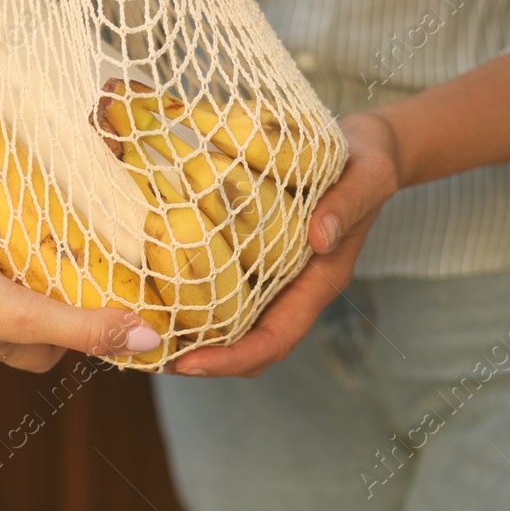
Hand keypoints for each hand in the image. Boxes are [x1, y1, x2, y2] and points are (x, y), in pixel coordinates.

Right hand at [0, 238, 160, 411]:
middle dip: (41, 272)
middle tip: (65, 233)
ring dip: (1, 245)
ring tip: (23, 209)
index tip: (101, 282)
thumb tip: (148, 340)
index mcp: (13, 338)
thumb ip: (84, 326)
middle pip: (26, 298)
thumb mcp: (28, 315)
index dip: (80, 316)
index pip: (59, 336)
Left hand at [170, 112, 401, 377]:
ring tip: (142, 328)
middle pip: (248, 344)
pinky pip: (225, 282)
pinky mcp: (258, 251)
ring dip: (193, 331)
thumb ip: (347, 205)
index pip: (276, 339)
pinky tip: (157, 278)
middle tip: (148, 352)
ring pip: (233, 320)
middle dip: (203, 358)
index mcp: (319, 281)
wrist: (367, 147)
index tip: (191, 363)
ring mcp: (275, 273)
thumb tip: (318, 237)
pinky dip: (194, 291)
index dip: (234, 358)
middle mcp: (294, 286)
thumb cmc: (367, 162)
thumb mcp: (366, 176)